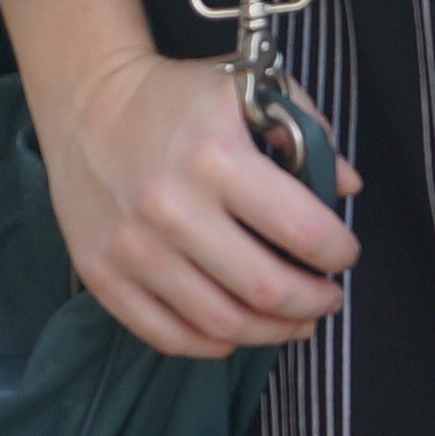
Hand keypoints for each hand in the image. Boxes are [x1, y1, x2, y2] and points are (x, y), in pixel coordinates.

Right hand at [44, 46, 361, 360]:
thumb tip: (347, 187)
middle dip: (314, 301)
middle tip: (328, 296)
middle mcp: (172, 209)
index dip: (338, 252)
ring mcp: (133, 249)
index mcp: (216, 157)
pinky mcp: (103, 275)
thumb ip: (306, 130)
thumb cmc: (176, 98)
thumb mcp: (247, 90)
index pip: (302, 231)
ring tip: (295, 321)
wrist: (88, 102)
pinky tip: (238, 331)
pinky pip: (167, 336)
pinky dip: (213, 345)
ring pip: (221, 325)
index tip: (344, 253)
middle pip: (265, 289)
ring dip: (272, 332)